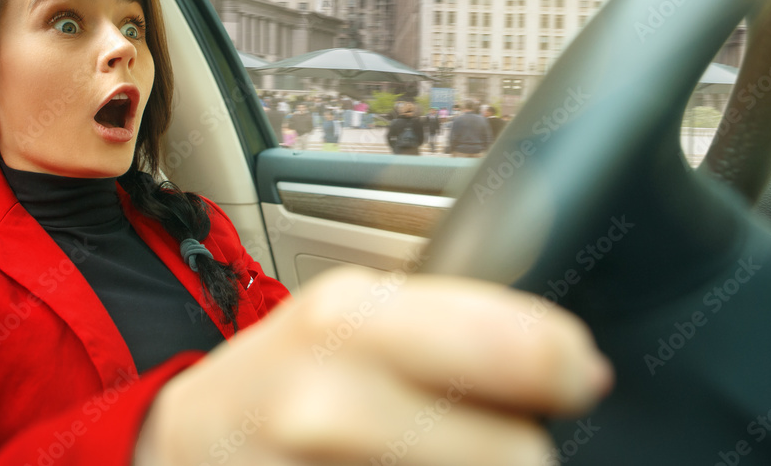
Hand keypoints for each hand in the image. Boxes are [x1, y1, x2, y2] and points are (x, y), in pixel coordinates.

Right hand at [136, 267, 612, 465]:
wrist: (195, 441)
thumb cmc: (283, 376)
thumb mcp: (352, 317)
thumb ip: (447, 323)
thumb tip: (563, 356)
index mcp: (348, 318)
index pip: (515, 348)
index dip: (564, 367)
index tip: (575, 376)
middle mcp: (326, 402)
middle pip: (515, 452)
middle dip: (520, 447)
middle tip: (500, 437)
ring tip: (429, 454)